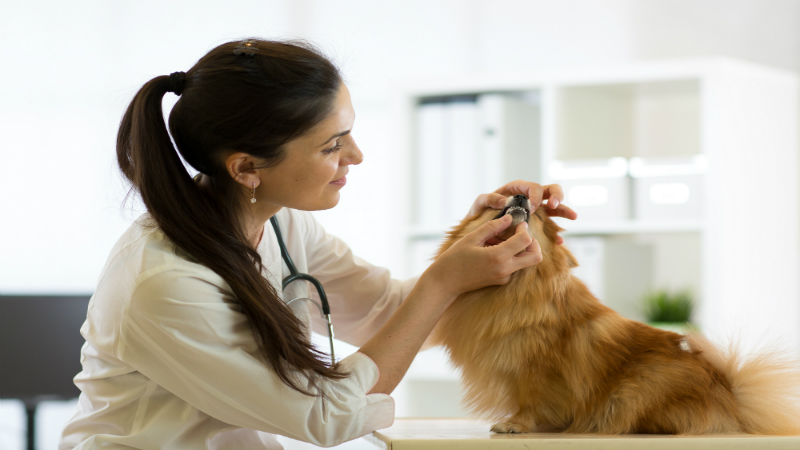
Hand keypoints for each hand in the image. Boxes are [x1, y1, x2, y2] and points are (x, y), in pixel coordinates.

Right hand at [425, 214, 541, 298]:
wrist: (445, 282)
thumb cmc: (454, 258)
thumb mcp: (471, 238)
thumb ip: (492, 227)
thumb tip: (509, 218)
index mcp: (498, 256)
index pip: (525, 240)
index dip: (524, 229)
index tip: (517, 223)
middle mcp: (505, 269)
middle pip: (535, 257)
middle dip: (533, 243)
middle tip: (521, 234)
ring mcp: (504, 277)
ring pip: (526, 262)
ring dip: (520, 249)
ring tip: (501, 241)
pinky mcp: (501, 281)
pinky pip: (514, 267)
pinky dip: (510, 256)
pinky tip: (493, 250)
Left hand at [464, 180, 577, 244]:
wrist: (477, 232)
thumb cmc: (478, 214)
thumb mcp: (479, 204)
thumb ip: (489, 199)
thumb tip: (504, 201)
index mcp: (516, 190)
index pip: (532, 187)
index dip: (536, 195)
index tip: (533, 207)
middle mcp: (528, 199)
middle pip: (550, 191)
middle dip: (557, 196)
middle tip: (556, 205)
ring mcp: (534, 212)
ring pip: (555, 208)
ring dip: (564, 211)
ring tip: (573, 217)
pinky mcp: (535, 225)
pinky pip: (549, 227)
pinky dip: (555, 234)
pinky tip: (559, 241)